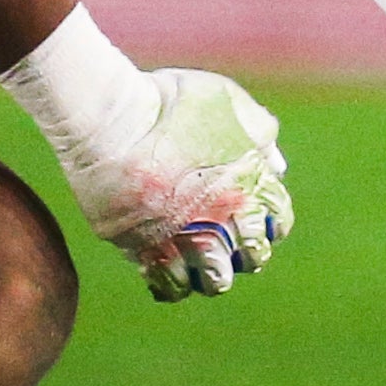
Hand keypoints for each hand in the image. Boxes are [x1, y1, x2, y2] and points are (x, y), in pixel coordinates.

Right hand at [34, 62, 294, 299]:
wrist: (108, 120)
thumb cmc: (165, 101)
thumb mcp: (223, 99)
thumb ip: (257, 129)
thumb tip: (276, 164)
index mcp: (244, 185)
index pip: (276, 223)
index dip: (268, 223)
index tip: (254, 218)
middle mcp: (219, 219)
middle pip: (252, 260)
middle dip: (246, 253)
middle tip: (227, 240)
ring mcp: (181, 239)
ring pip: (215, 281)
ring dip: (213, 271)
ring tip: (200, 257)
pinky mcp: (143, 250)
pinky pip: (169, 285)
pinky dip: (175, 282)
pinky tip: (170, 266)